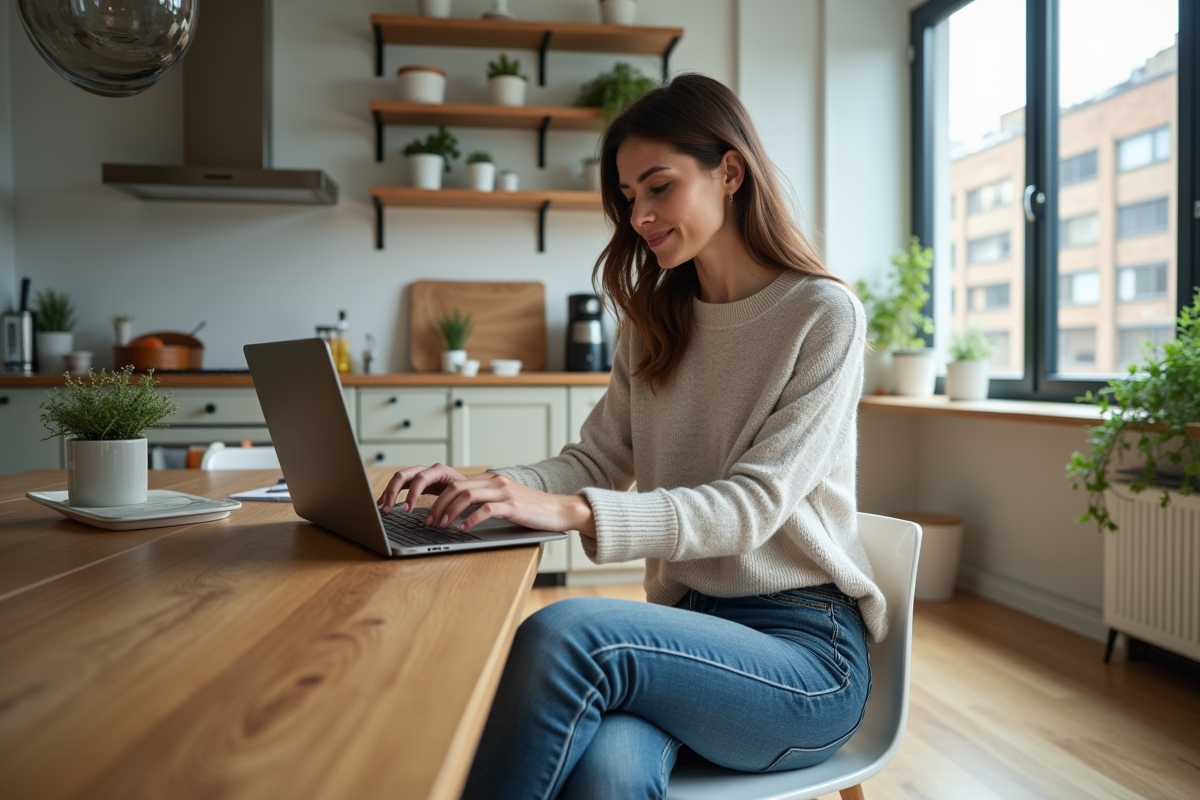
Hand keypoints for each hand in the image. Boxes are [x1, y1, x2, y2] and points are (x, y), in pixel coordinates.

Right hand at [376, 463, 469, 514]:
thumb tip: (441, 519)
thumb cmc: (466, 490)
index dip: (412, 494)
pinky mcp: (416, 481)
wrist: (470, 484)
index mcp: (439, 471)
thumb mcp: (460, 494)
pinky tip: (384, 503)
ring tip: (382, 508)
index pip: (420, 479)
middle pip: (403, 475)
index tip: (407, 510)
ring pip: (399, 479)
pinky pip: (400, 484)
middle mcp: (426, 470)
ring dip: (388, 493)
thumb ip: (450, 503)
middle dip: (392, 492)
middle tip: (387, 509)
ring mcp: (420, 474)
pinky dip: (391, 493)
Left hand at [423, 471, 595, 535]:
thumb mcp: (504, 500)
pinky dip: (471, 519)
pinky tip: (464, 529)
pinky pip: (486, 510)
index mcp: (490, 479)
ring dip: (449, 512)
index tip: (428, 513)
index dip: (437, 497)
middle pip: (456, 487)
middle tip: (429, 522)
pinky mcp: (513, 505)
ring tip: (442, 525)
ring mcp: (504, 492)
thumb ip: (484, 500)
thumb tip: (457, 513)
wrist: (559, 510)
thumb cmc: (531, 510)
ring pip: (467, 495)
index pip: (455, 482)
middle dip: (438, 505)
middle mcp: (495, 481)